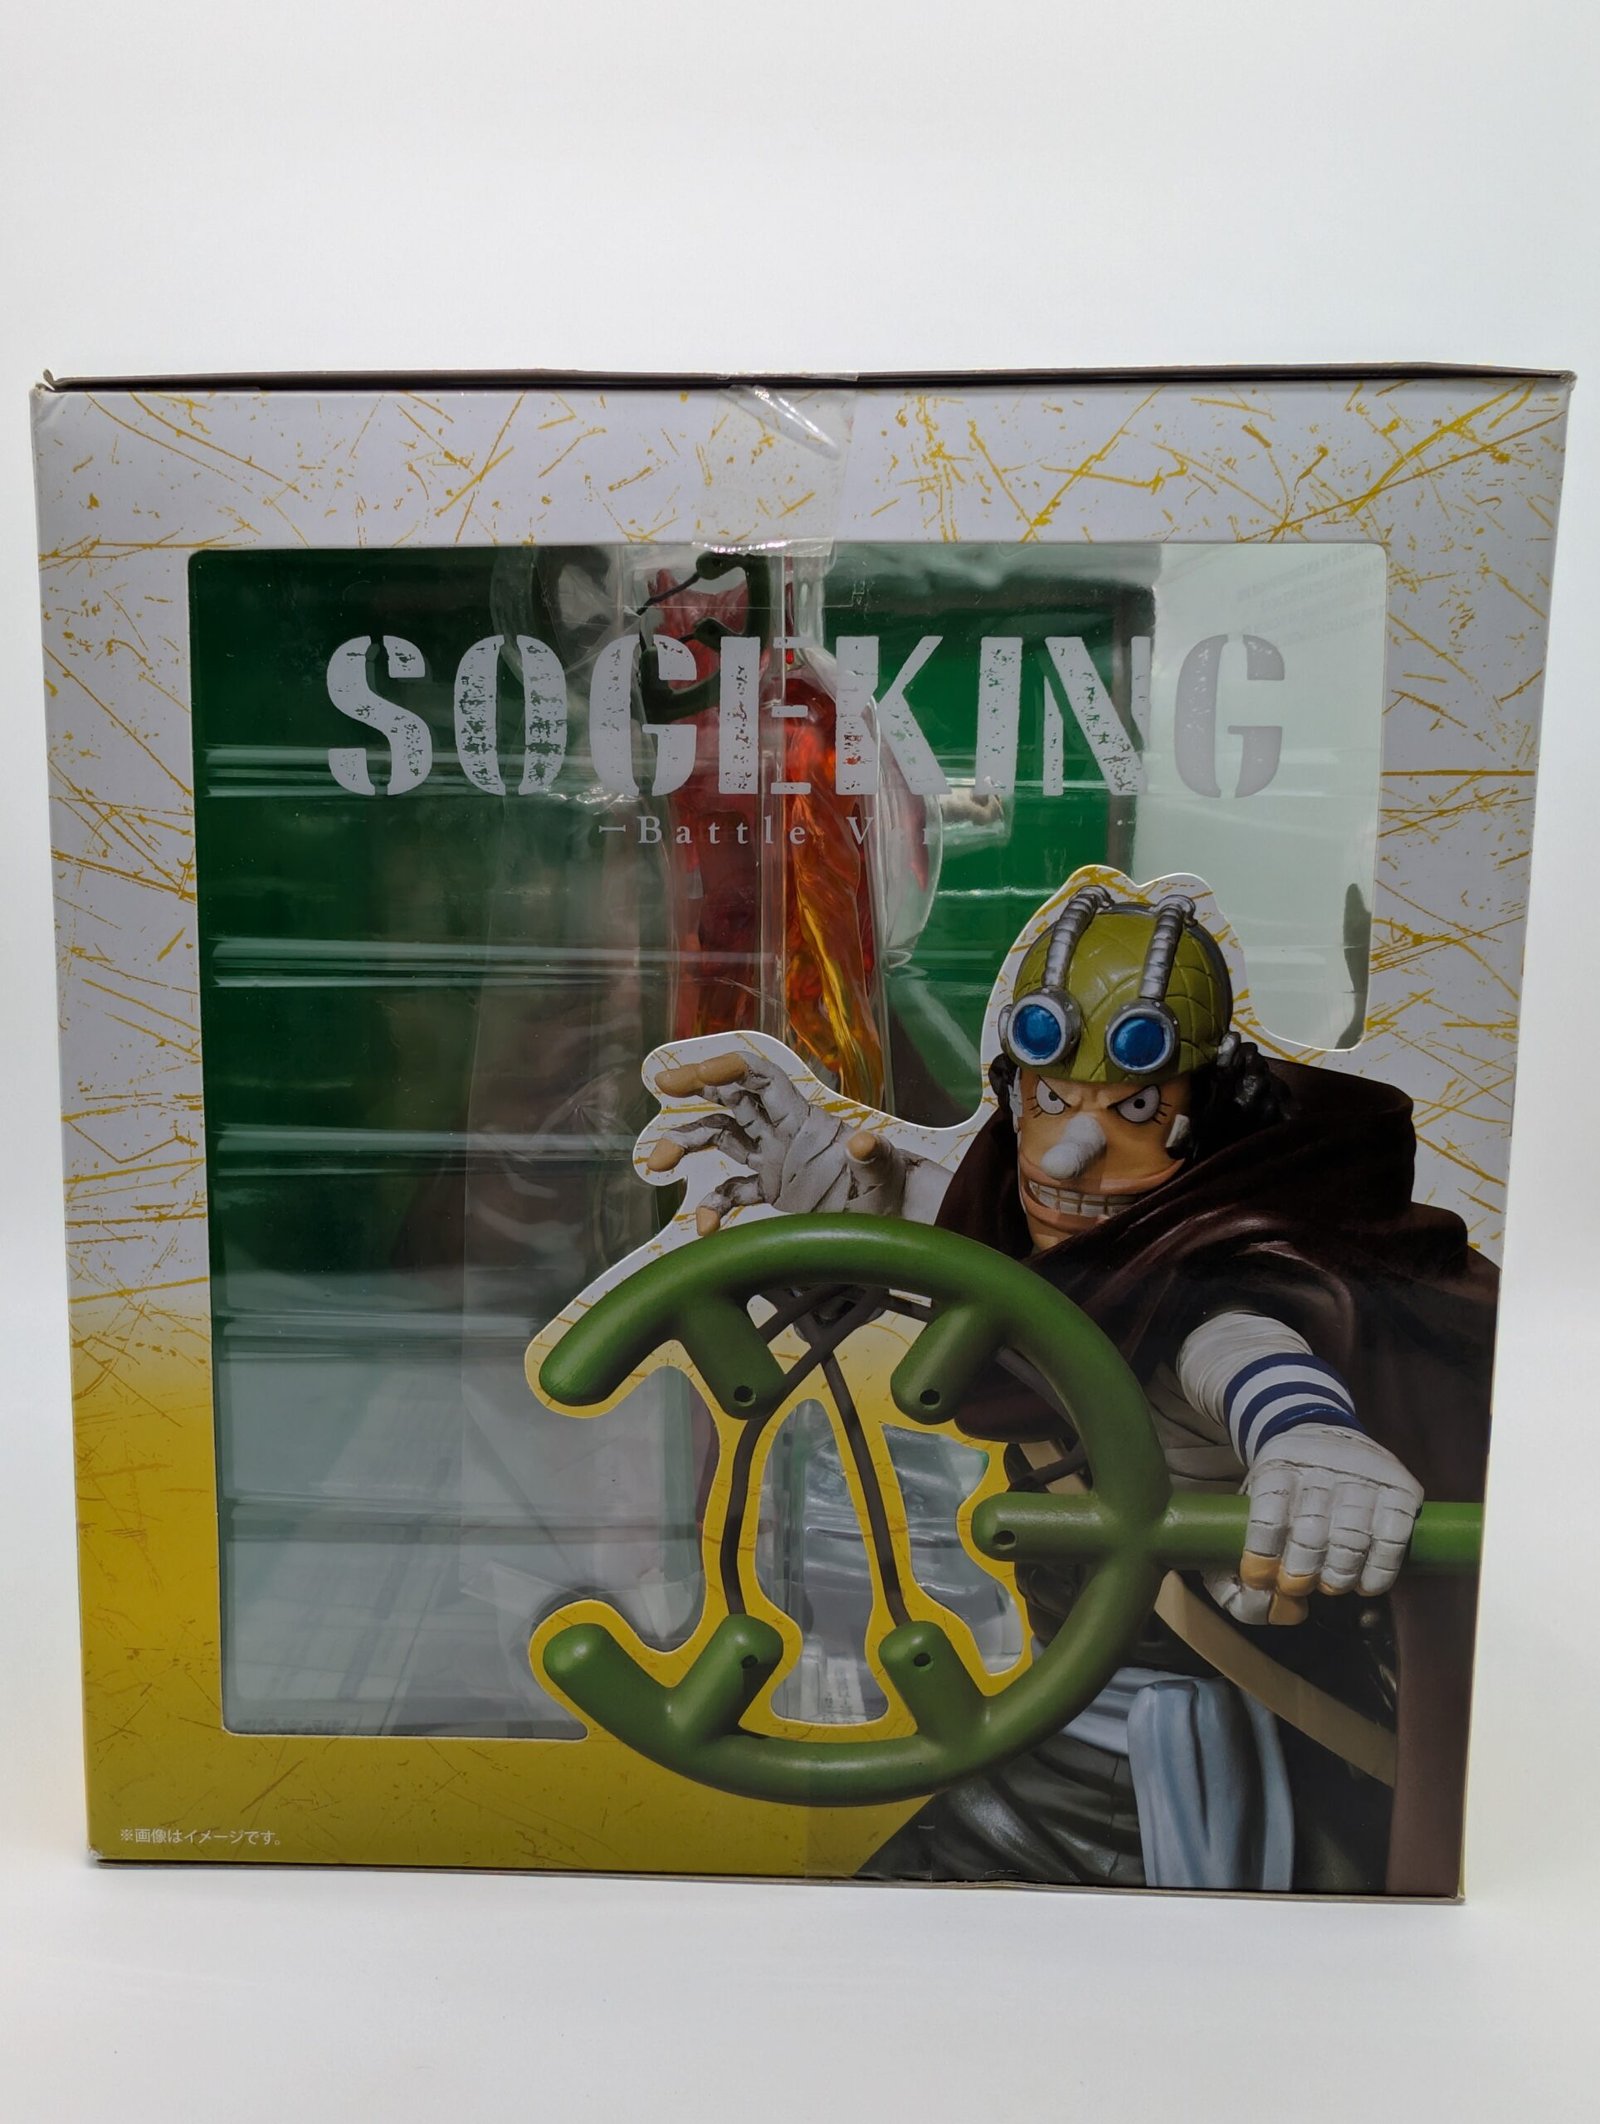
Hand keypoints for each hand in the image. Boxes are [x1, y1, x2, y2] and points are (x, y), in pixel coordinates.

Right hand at [642, 1050, 908, 1233]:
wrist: (900, 1220)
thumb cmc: (894, 1188)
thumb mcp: (883, 1172)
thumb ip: (872, 1157)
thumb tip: (864, 1142)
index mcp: (804, 1122)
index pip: (762, 1081)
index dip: (731, 1068)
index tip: (698, 1072)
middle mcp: (784, 1135)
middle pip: (733, 1100)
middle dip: (697, 1086)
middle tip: (661, 1083)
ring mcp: (777, 1162)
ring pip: (722, 1140)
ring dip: (688, 1144)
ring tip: (656, 1162)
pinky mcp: (775, 1191)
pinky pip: (732, 1192)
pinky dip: (713, 1207)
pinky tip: (704, 1230)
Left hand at [1204, 1423, 1423, 1626]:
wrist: (1327, 1436)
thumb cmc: (1285, 1491)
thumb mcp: (1251, 1502)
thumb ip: (1240, 1557)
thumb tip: (1258, 1603)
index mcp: (1277, 1466)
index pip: (1267, 1518)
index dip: (1262, 1558)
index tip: (1260, 1579)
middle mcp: (1321, 1466)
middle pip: (1310, 1534)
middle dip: (1301, 1572)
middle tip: (1297, 1586)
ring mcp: (1363, 1475)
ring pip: (1352, 1539)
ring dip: (1339, 1576)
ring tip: (1330, 1585)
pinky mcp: (1400, 1488)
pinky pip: (1392, 1540)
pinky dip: (1378, 1573)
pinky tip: (1364, 1585)